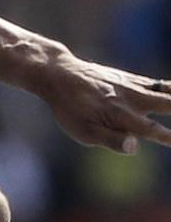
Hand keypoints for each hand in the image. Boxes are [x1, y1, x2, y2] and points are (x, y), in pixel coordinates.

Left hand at [39, 53, 170, 153]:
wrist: (61, 75)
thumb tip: (136, 147)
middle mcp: (133, 100)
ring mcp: (135, 87)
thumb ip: (110, 140)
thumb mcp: (82, 131)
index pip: (155, 132)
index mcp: (122, 116)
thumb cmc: (69, 109)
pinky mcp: (133, 79)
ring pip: (169, 92)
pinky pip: (161, 84)